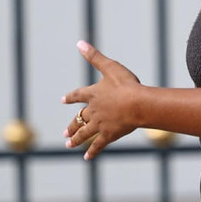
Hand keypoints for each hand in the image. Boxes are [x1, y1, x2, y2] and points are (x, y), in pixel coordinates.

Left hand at [62, 41, 140, 159]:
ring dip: (76, 139)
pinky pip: (98, 145)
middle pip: (79, 119)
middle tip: (64, 132)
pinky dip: (92, 151)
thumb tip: (79, 43)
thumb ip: (94, 56)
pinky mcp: (109, 135)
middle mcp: (93, 110)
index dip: (71, 97)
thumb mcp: (110, 67)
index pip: (78, 95)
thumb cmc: (126, 84)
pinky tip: (86, 158)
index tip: (63, 100)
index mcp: (93, 93)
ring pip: (85, 133)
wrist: (137, 104)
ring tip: (68, 144)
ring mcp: (100, 124)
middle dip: (72, 125)